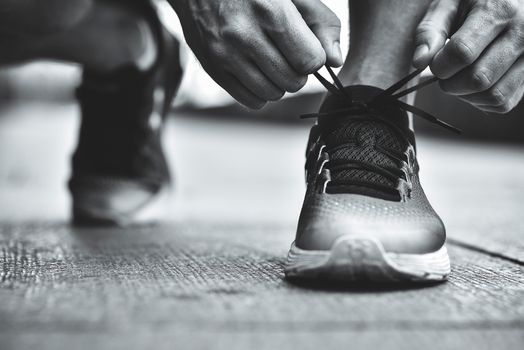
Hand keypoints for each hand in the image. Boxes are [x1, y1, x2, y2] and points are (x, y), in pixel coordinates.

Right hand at [170, 0, 341, 108]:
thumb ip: (321, 22)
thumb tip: (335, 61)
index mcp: (270, 11)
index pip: (309, 60)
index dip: (314, 57)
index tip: (306, 46)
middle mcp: (244, 35)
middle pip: (293, 81)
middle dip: (298, 71)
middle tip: (289, 54)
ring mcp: (224, 55)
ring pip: (273, 94)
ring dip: (280, 83)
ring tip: (272, 61)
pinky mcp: (212, 69)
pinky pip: (251, 101)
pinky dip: (261, 92)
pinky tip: (258, 71)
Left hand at [413, 0, 523, 112]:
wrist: (509, 1)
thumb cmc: (472, 2)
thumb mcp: (448, 4)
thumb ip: (430, 31)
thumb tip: (419, 62)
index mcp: (499, 10)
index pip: (462, 53)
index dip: (440, 65)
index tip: (435, 63)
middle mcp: (522, 32)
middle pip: (478, 78)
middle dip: (450, 83)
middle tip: (446, 71)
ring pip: (493, 95)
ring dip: (466, 95)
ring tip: (459, 76)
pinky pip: (503, 103)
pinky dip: (481, 101)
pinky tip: (474, 84)